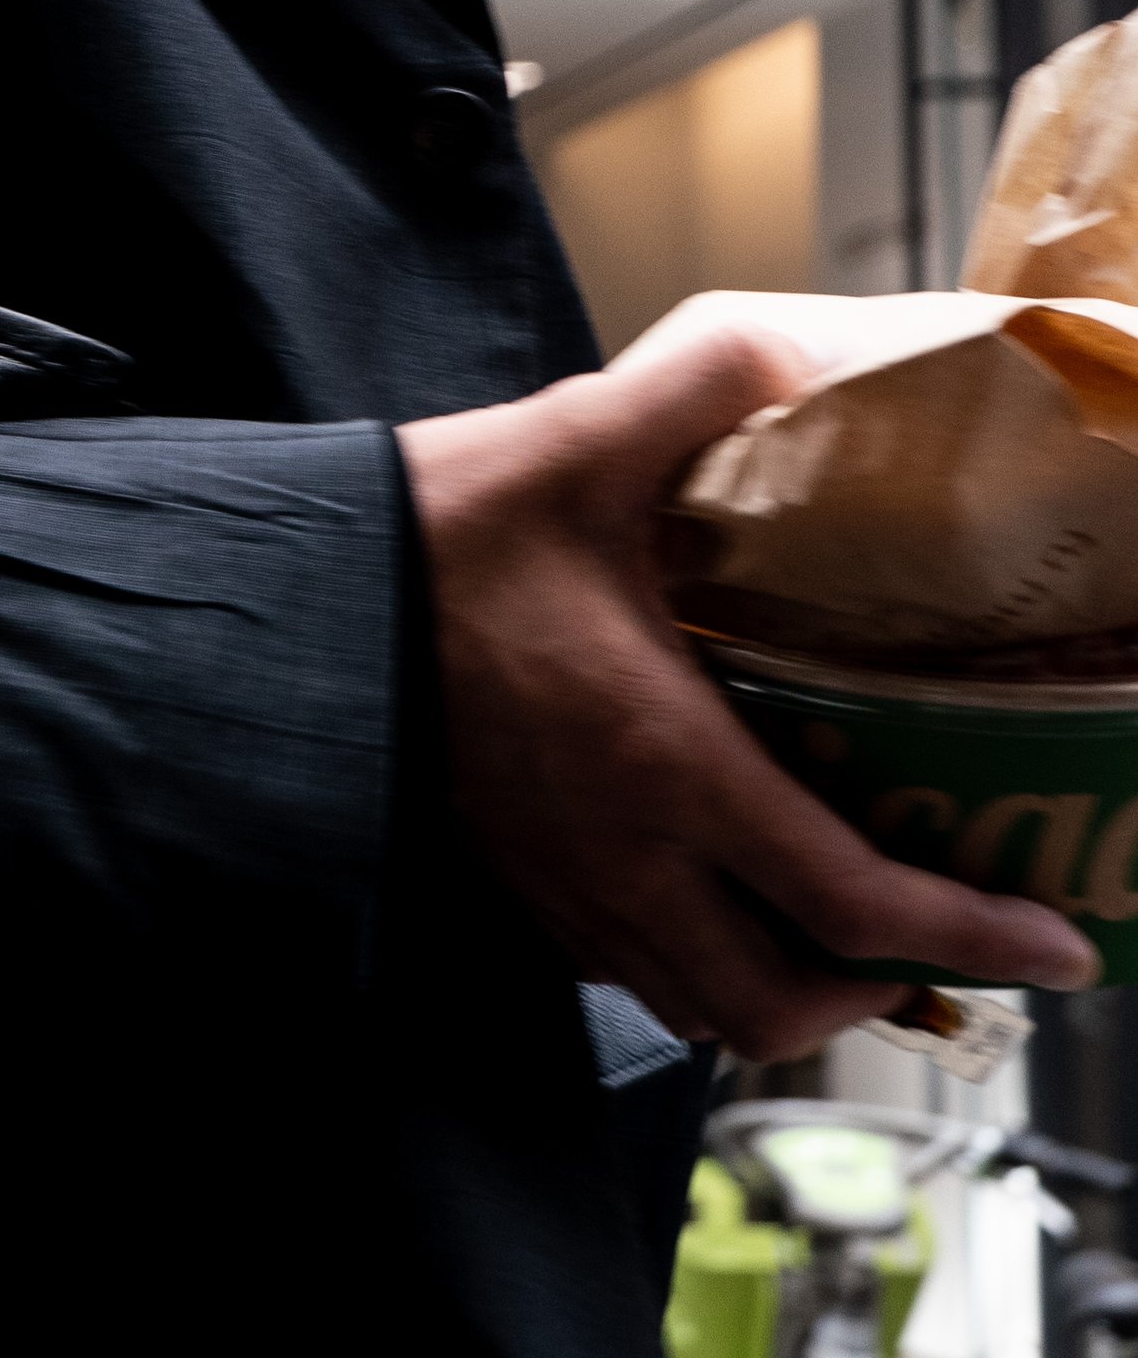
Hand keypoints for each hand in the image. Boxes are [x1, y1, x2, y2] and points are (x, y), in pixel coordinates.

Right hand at [397, 319, 1101, 1058]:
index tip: (1055, 949)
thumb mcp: (586, 437)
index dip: (971, 938)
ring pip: (697, 1007)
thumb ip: (709, 381)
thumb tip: (810, 350)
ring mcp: (559, 882)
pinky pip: (625, 972)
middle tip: (931, 932)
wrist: (302, 593)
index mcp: (664, 761)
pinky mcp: (512, 879)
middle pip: (778, 1004)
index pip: (850, 901)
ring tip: (835, 927)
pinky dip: (693, 963)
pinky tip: (709, 885)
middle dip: (877, 990)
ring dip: (784, 988)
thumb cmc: (439, 528)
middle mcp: (619, 853)